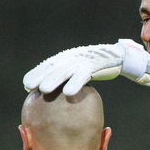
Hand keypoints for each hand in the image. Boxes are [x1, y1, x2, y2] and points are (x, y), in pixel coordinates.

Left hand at [23, 38, 149, 95]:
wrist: (123, 58)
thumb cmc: (101, 67)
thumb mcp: (84, 70)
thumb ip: (71, 76)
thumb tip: (57, 90)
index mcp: (69, 58)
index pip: (49, 65)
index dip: (37, 73)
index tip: (26, 85)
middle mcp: (74, 57)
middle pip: (54, 67)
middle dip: (41, 76)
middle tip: (29, 87)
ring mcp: (84, 60)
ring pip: (66, 70)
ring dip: (54, 80)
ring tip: (43, 90)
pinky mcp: (95, 64)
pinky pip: (83, 75)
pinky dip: (75, 83)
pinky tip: (67, 93)